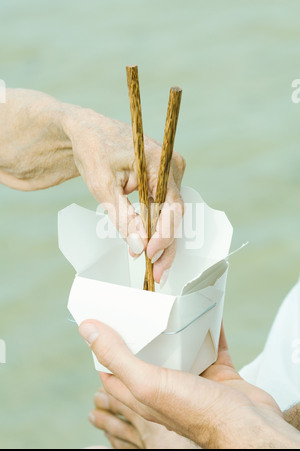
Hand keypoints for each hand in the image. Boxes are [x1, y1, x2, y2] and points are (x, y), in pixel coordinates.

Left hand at [0, 89, 185, 283]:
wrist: (89, 133)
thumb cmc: (94, 151)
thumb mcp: (102, 186)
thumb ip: (123, 216)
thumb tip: (139, 245)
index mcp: (159, 161)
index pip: (171, 205)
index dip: (163, 233)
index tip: (149, 254)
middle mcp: (172, 166)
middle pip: (175, 213)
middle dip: (165, 244)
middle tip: (156, 272)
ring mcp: (170, 173)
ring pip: (171, 214)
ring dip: (162, 240)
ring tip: (153, 267)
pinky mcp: (163, 181)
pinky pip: (164, 208)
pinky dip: (156, 227)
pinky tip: (149, 247)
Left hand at [78, 320, 299, 448]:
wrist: (249, 427)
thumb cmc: (198, 412)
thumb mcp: (148, 382)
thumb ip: (118, 356)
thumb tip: (88, 329)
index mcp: (143, 394)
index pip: (113, 369)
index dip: (104, 346)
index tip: (100, 320)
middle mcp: (166, 388)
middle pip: (147, 355)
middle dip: (141, 331)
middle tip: (136, 304)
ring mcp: (193, 381)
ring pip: (180, 349)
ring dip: (176, 328)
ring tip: (170, 303)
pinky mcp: (217, 374)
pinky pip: (210, 345)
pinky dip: (209, 328)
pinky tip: (207, 310)